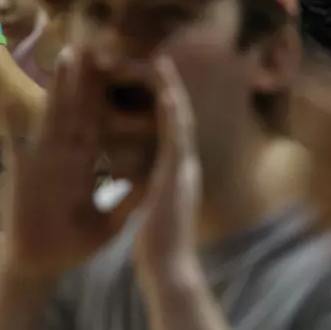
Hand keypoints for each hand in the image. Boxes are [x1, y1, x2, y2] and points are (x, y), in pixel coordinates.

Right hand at [0, 48, 142, 278]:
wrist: (38, 267)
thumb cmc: (71, 247)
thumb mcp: (109, 224)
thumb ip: (129, 202)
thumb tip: (156, 180)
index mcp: (84, 165)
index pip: (100, 123)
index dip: (110, 97)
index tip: (123, 67)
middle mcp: (62, 157)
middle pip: (76, 110)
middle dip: (85, 77)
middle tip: (95, 41)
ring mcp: (40, 162)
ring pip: (52, 117)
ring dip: (58, 88)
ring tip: (66, 57)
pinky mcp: (21, 175)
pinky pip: (16, 146)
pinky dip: (13, 125)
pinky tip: (11, 101)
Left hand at [132, 58, 201, 285]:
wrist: (169, 271)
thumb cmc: (158, 247)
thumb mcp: (153, 210)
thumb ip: (152, 192)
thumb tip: (146, 184)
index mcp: (173, 173)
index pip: (167, 130)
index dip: (161, 104)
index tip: (153, 81)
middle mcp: (182, 166)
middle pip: (176, 116)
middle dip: (167, 87)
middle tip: (159, 58)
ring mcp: (183, 169)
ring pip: (179, 119)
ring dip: (170, 89)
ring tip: (161, 61)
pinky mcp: (178, 176)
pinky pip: (175, 138)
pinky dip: (172, 113)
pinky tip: (168, 91)